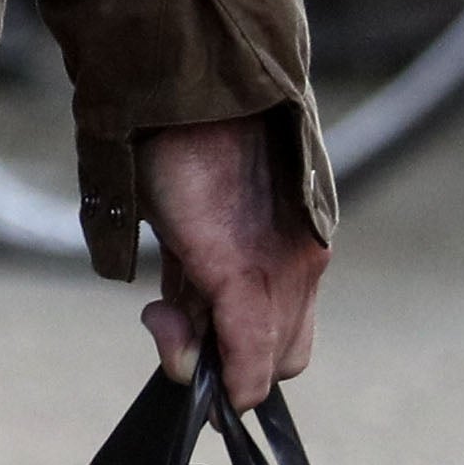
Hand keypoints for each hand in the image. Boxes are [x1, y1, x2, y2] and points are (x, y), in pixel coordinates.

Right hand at [136, 111, 325, 410]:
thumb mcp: (188, 230)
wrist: (184, 91)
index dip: (238, 355)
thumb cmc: (185, 148)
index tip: (184, 324)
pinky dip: (224, 373)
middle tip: (173, 325)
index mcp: (292, 248)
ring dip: (203, 361)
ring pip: (266, 364)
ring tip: (163, 311)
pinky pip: (249, 348)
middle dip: (225, 366)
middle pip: (282, 361)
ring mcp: (283, 270)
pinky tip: (178, 347)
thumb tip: (183, 342)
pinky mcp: (246, 271)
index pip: (282, 337)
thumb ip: (191, 285)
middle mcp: (300, 263)